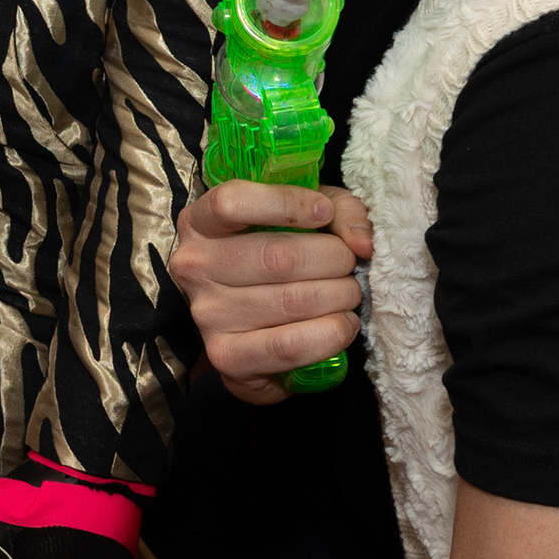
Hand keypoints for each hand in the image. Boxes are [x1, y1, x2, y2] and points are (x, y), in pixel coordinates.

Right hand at [168, 178, 373, 405]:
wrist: (253, 327)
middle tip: (349, 265)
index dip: (288, 203)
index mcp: (201, 223)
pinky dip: (331, 333)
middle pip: (278, 257)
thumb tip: (363, 243)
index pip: (233, 202)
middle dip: (334, 259)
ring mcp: (207, 315)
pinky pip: (289, 346)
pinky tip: (342, 324)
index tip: (324, 212)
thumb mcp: (305, 217)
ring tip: (348, 294)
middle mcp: (195, 267)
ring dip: (340, 296)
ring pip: (293, 301)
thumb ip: (339, 211)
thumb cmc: (278, 256)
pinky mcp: (226, 356)